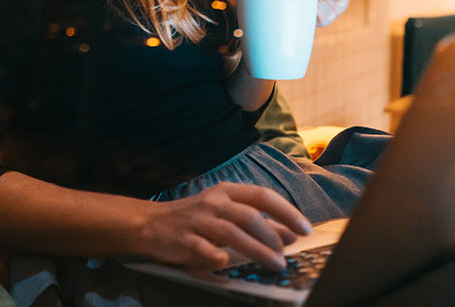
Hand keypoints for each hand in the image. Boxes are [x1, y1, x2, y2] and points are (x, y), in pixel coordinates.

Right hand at [136, 182, 311, 273]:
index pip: (263, 196)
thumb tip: (290, 234)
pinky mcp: (184, 239)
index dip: (286, 212)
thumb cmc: (195, 219)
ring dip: (257, 250)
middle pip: (250, 216)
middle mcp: (213, 202)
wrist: (150, 224)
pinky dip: (218, 257)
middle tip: (286, 254)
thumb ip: (256, 222)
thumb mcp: (226, 214)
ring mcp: (198, 220)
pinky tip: (226, 263)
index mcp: (226, 191)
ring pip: (232, 233)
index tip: (305, 228)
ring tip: (275, 264)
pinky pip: (205, 249)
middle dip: (273, 236)